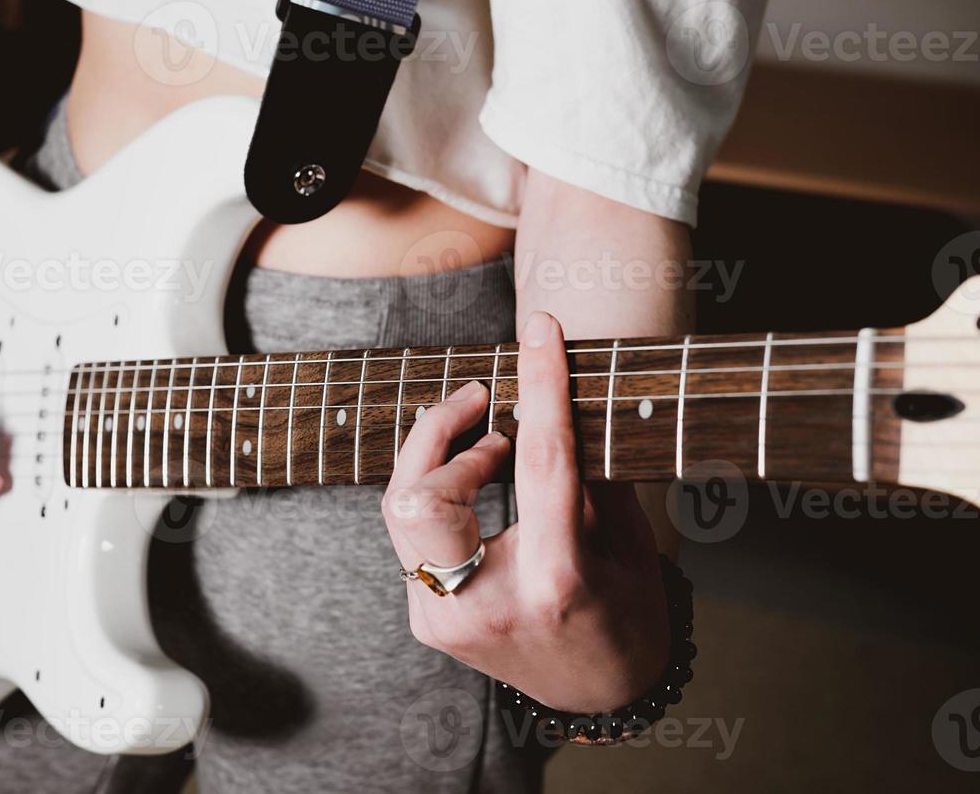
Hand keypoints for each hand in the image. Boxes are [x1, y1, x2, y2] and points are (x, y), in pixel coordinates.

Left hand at [381, 311, 669, 711]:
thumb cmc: (626, 614)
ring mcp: (445, 617)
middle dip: (442, 433)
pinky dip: (438, 495)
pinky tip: (474, 483)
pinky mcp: (425, 619)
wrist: (598, 699)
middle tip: (483, 403)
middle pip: (421, 495)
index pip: (540, 463)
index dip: (540, 387)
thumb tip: (564, 396)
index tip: (539, 332)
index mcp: (555, 580)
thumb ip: (592, 475)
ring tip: (489, 446)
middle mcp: (487, 603)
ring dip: (439, 460)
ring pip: (401, 510)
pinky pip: (411, 534)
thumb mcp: (629, 544)